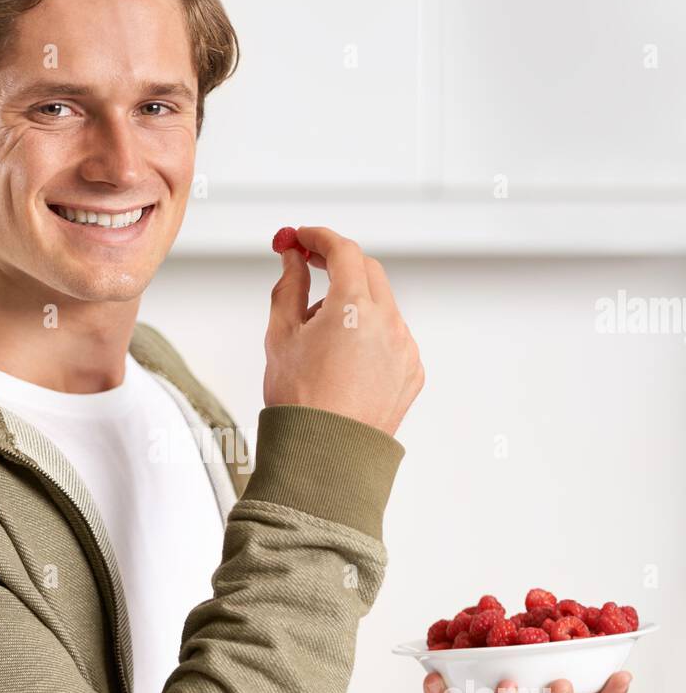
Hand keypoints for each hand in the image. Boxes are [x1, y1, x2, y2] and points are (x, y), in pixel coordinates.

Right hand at [263, 225, 423, 436]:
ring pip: (382, 305)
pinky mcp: (412, 372)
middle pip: (367, 271)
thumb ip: (288, 287)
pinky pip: (392, 337)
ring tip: (320, 334)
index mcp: (354, 307)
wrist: (326, 455)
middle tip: (309, 266)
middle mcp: (388, 322)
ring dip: (354, 302)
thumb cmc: (300, 402)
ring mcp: (405, 348)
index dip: (319, 237)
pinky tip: (344, 359)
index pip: (343, 250)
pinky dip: (371, 334)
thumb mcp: (281, 336)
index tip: (301, 237)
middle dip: (339, 264)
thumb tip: (293, 259)